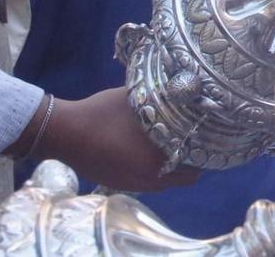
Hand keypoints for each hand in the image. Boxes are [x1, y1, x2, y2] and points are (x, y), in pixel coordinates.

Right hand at [42, 88, 198, 191]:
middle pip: (184, 177)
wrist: (63, 133)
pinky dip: (155, 169)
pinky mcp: (117, 184)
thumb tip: (186, 91)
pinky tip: (151, 150)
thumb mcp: (139, 100)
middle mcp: (148, 181)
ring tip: (176, 142)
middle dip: (192, 160)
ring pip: (165, 181)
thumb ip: (164, 101)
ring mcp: (132, 185)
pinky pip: (147, 181)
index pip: (196, 166)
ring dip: (173, 166)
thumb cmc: (101, 113)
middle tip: (195, 138)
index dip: (206, 150)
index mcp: (157, 162)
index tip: (211, 135)